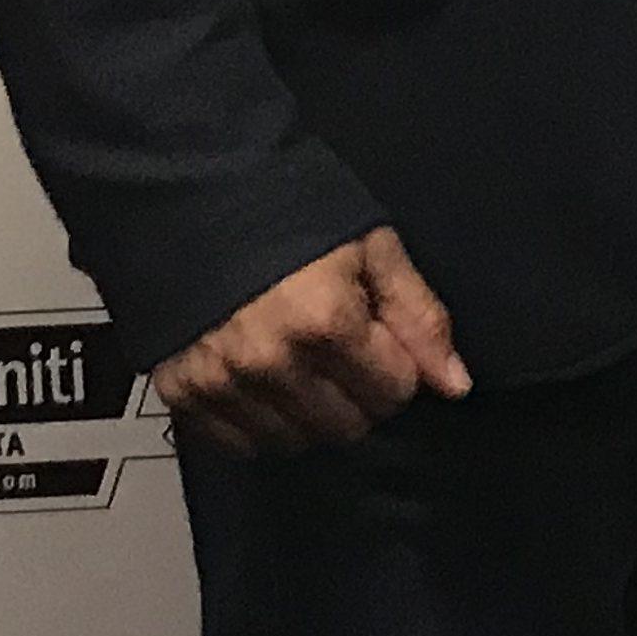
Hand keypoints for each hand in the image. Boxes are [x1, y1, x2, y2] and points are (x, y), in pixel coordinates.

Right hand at [150, 227, 468, 456]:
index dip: (399, 365)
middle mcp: (270, 364)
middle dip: (361, 394)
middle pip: (347, 427)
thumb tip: (456, 386)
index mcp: (325, 322)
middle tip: (345, 351)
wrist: (195, 190)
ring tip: (303, 364)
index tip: (382, 338)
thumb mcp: (372, 246)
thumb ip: (419, 316)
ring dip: (311, 414)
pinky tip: (264, 382)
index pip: (394, 392)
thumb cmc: (294, 209)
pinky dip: (260, 422)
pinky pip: (239, 445)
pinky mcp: (180, 395)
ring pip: (294, 443)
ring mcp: (220, 384)